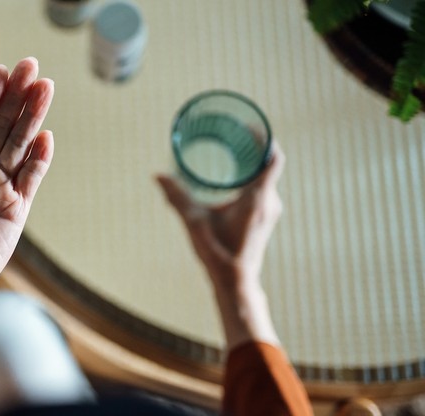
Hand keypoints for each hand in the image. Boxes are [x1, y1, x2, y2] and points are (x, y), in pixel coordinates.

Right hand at [157, 144, 285, 348]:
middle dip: (253, 146)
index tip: (248, 126)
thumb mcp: (194, 222)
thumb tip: (158, 175)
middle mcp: (269, 202)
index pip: (272, 158)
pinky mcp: (264, 218)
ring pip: (266, 176)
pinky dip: (251, 176)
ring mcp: (270, 210)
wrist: (236, 282)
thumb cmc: (218, 254)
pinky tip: (235, 174)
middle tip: (234, 132)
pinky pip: (263, 187)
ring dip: (252, 161)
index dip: (264, 138)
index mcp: (258, 198)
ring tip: (233, 148)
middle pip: (269, 163)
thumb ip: (176, 197)